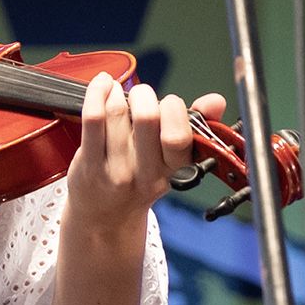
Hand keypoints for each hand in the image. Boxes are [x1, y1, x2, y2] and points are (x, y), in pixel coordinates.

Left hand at [66, 73, 226, 225]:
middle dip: (144, 94)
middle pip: (147, 117)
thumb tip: (215, 101)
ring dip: (116, 92)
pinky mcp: (89, 164)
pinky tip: (101, 86)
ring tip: (115, 91)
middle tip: (140, 96)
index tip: (167, 104)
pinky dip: (96, 93)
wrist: (106, 218)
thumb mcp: (172, 160)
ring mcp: (115, 170)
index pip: (178, 135)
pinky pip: (92, 118)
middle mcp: (146, 174)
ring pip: (117, 113)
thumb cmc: (140, 180)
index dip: (173, 108)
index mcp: (174, 171)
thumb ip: (196, 126)